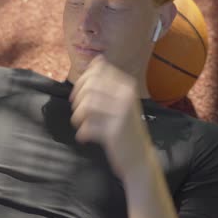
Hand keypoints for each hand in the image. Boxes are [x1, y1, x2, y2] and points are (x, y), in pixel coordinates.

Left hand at [68, 55, 152, 178]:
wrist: (139, 158)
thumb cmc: (126, 129)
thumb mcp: (121, 101)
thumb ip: (108, 82)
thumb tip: (97, 59)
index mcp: (127, 86)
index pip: (98, 70)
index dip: (83, 80)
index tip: (80, 93)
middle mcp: (126, 97)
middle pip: (90, 85)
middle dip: (78, 97)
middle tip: (79, 110)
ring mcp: (121, 114)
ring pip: (87, 104)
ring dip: (78, 116)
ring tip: (81, 123)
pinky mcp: (114, 132)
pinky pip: (88, 127)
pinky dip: (82, 133)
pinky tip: (86, 137)